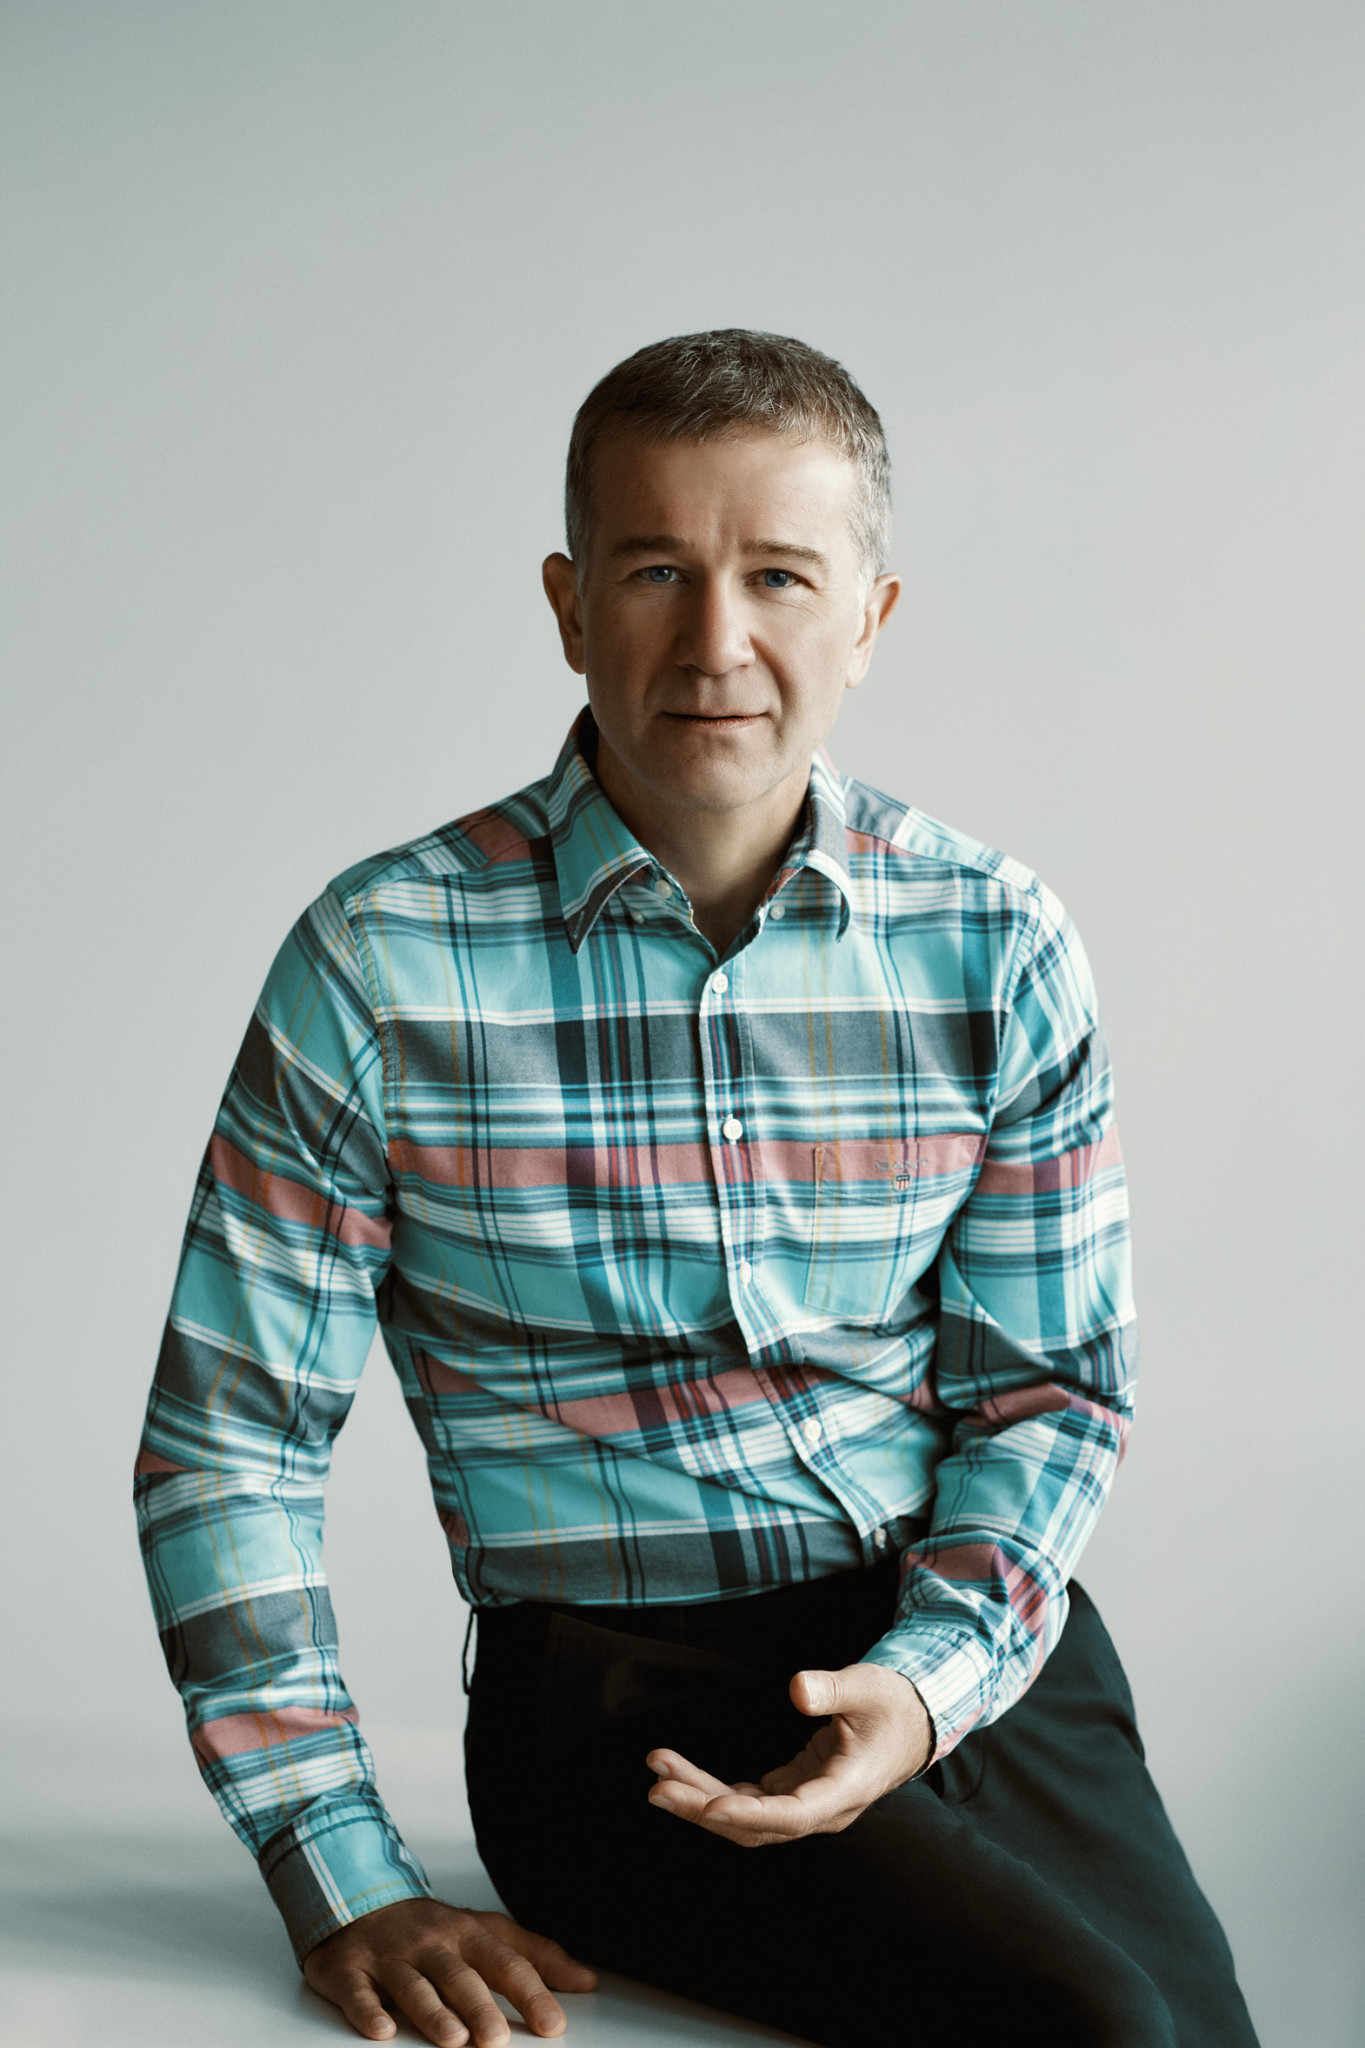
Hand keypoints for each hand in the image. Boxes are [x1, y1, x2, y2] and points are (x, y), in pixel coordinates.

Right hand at [302, 1897, 596, 2045]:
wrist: (361, 1902)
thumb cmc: (433, 1930)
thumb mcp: (487, 1932)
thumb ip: (536, 1956)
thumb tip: (586, 1980)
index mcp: (467, 1936)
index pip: (505, 1964)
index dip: (530, 1993)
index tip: (553, 2023)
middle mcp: (431, 1945)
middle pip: (459, 1977)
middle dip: (480, 2007)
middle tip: (498, 2039)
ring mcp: (390, 1957)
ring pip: (413, 1986)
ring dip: (433, 2013)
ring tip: (454, 2039)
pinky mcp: (351, 1971)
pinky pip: (358, 1992)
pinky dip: (368, 2011)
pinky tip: (381, 2030)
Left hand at [646, 1661, 931, 1847]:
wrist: (911, 1725)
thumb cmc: (891, 1705)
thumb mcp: (868, 1687)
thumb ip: (833, 1689)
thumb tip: (796, 1689)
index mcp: (845, 1790)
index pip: (792, 1815)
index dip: (750, 1814)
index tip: (710, 1805)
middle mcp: (821, 1810)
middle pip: (756, 1826)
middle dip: (704, 1808)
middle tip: (658, 1787)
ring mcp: (805, 1804)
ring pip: (746, 1816)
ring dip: (699, 1797)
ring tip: (658, 1771)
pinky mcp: (793, 1792)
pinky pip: (748, 1800)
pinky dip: (713, 1788)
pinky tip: (681, 1772)